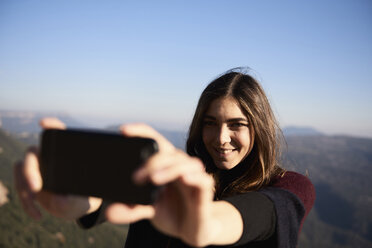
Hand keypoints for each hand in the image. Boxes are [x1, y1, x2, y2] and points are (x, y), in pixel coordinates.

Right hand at [14, 118, 101, 219]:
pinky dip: (26, 202)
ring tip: (35, 203)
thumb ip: (74, 199)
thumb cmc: (84, 197)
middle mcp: (50, 155)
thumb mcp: (84, 200)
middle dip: (31, 170)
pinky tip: (38, 214)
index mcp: (67, 152)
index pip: (59, 134)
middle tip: (36, 188)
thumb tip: (59, 198)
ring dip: (24, 186)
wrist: (76, 206)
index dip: (51, 125)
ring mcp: (37, 166)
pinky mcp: (29, 179)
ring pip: (20, 168)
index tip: (43, 123)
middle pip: (32, 153)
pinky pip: (19, 185)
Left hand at [105, 123, 217, 245]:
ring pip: (184, 163)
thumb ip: (131, 208)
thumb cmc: (171, 211)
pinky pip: (202, 179)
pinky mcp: (204, 191)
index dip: (141, 132)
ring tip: (153, 180)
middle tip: (135, 178)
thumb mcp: (148, 210)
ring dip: (168, 169)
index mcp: (164, 164)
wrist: (192, 230)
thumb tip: (109, 212)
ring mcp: (193, 177)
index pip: (154, 141)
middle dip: (151, 161)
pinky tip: (183, 179)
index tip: (123, 131)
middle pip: (167, 151)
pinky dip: (193, 177)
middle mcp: (179, 166)